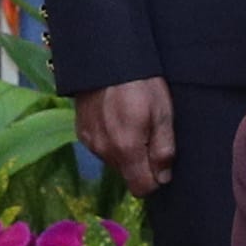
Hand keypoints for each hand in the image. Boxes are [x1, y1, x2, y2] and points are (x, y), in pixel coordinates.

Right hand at [74, 77, 176, 196]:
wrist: (106, 58)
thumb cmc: (141, 83)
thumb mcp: (163, 114)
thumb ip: (164, 150)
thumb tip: (163, 178)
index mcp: (126, 150)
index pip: (141, 188)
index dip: (155, 180)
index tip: (161, 162)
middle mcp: (104, 152)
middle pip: (128, 175)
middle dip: (141, 163)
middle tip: (149, 133)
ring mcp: (90, 142)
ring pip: (114, 161)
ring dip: (125, 151)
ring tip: (133, 122)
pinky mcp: (81, 132)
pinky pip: (101, 148)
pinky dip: (111, 140)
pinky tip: (116, 118)